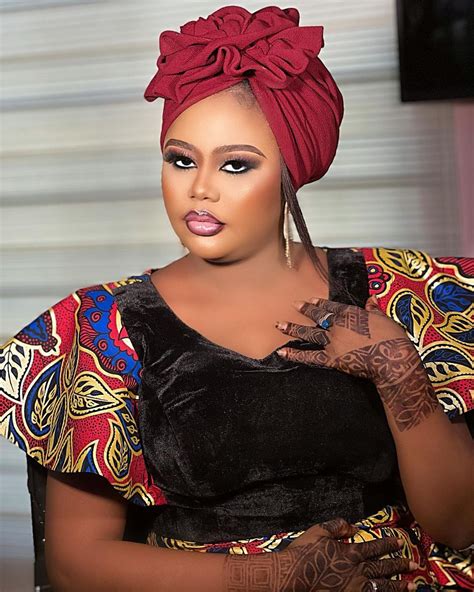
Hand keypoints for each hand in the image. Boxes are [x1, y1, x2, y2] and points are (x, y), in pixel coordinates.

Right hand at [223, 517, 416, 590]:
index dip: (387, 544)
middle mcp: (356, 571)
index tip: (399, 541)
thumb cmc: (303, 553)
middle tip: (414, 564)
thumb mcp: (318, 531)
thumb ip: (337, 526)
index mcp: (349, 552)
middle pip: (382, 567)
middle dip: (400, 565)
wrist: (293, 577)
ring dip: (398, 586)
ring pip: (382, 586)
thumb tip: (353, 527)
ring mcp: (354, 588)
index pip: (374, 547)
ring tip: (412, 586)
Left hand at [275, 295, 407, 382]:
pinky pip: (310, 357)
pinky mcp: (332, 359)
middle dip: (306, 310)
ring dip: (293, 329)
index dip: (321, 303)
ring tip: (279, 325)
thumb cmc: (393, 338)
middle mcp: (338, 326)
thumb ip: (374, 309)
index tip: (312, 300)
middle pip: (319, 317)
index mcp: (351, 314)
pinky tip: (282, 352)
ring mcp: (333, 342)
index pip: (333, 306)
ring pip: (309, 334)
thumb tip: (371, 299)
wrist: (393, 360)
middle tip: (294, 305)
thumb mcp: (385, 318)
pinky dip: (295, 355)